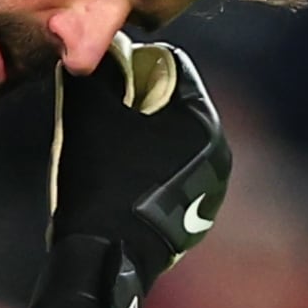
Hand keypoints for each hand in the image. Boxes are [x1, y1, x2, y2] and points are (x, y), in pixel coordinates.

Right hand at [50, 32, 231, 292]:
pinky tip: (119, 177)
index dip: (133, 60)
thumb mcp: (89, 114)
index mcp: (203, 121)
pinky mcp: (197, 215)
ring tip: (105, 143)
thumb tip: (92, 51)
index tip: (104, 72)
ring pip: (173, 140)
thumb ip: (95, 74)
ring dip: (142, 133)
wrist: (107, 256)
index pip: (172, 66)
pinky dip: (148, 165)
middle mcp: (219, 152)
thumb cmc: (100, 178)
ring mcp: (211, 187)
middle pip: (174, 103)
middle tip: (101, 105)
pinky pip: (172, 173)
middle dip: (137, 97)